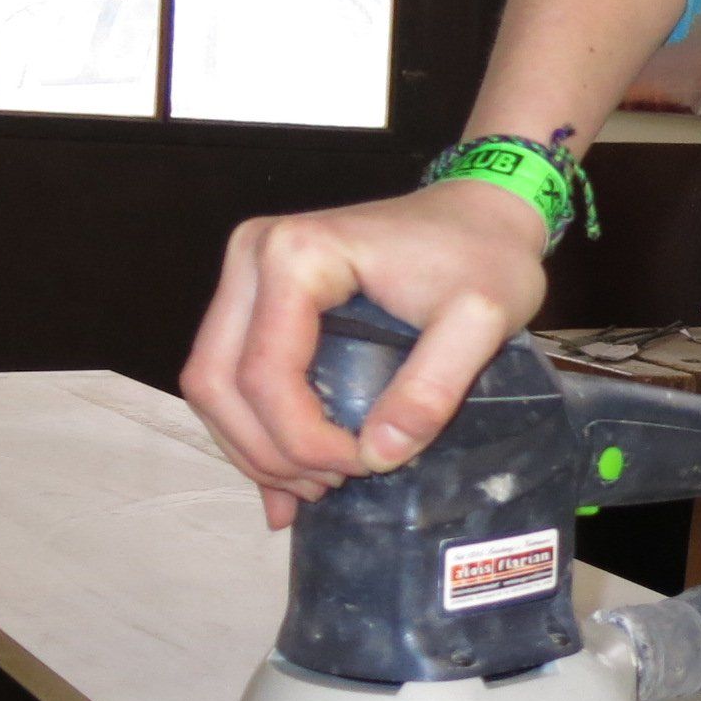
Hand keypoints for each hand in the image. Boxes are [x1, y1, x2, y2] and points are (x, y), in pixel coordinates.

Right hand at [179, 180, 551, 529]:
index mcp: (295, 255)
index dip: (304, 439)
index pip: (266, 373)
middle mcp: (253, 257)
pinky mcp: (256, 297)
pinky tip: (283, 486)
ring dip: (256, 447)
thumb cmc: (486, 256)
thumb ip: (434, 387)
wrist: (484, 213)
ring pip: (214, 385)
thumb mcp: (482, 320)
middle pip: (219, 381)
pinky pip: (231, 375)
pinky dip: (252, 432)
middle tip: (334, 484)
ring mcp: (247, 276)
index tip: (365, 465)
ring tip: (320, 484)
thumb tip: (379, 455)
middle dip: (270, 450)